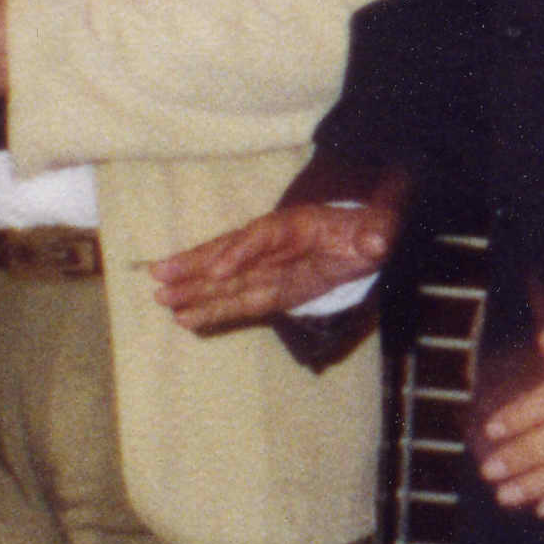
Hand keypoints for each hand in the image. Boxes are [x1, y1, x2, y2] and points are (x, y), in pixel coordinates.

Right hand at [152, 185, 397, 334]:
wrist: (370, 241)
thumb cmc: (371, 228)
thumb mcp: (382, 225)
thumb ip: (379, 230)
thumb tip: (377, 242)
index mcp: (297, 224)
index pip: (263, 235)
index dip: (241, 252)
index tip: (219, 271)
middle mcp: (272, 245)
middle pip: (229, 253)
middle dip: (196, 266)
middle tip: (161, 278)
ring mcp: (267, 268)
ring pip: (225, 280)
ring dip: (195, 291)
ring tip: (163, 302)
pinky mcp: (270, 290)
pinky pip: (239, 301)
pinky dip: (214, 311)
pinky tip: (187, 320)